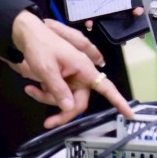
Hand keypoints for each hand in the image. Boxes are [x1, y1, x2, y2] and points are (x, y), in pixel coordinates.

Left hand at [10, 11, 132, 128]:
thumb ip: (58, 90)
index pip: (106, 87)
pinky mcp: (61, 79)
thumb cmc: (40, 46)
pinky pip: (57, 93)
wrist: (26, 35)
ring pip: (65, 99)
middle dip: (63, 112)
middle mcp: (80, 74)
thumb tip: (69, 108)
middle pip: (78, 102)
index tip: (130, 113)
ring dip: (48, 99)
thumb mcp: (47, 69)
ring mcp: (70, 77)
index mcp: (83, 69)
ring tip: (32, 89)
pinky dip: (44, 93)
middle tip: (48, 122)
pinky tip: (32, 87)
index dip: (118, 101)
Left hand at [61, 0, 144, 28]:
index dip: (136, 2)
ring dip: (106, 21)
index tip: (139, 9)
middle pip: (119, 6)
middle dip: (125, 16)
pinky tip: (89, 22)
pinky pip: (87, 12)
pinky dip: (88, 19)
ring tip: (107, 25)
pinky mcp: (83, 0)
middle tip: (129, 20)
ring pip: (104, 13)